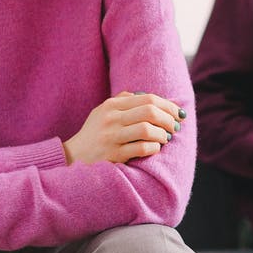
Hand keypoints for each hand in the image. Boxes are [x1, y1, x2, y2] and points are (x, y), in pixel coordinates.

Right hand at [63, 91, 185, 164]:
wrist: (74, 156)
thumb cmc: (94, 133)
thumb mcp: (103, 111)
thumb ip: (123, 100)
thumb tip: (148, 96)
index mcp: (111, 105)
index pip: (147, 98)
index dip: (168, 105)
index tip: (178, 113)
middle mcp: (111, 119)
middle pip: (149, 111)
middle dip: (168, 119)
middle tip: (176, 126)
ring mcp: (112, 137)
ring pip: (147, 129)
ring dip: (162, 134)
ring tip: (166, 137)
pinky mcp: (114, 154)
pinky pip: (141, 148)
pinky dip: (154, 148)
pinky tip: (156, 148)